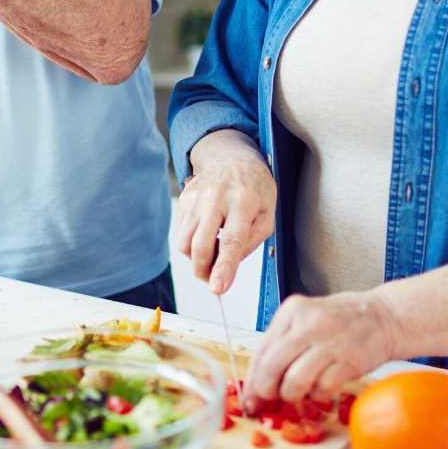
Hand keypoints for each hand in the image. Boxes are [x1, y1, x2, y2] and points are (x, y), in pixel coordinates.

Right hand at [175, 129, 275, 294]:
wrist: (233, 159)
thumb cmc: (254, 189)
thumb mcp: (267, 216)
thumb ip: (250, 243)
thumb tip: (227, 267)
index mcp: (244, 201)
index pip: (231, 241)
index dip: (224, 268)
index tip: (217, 288)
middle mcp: (216, 197)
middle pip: (201, 245)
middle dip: (204, 271)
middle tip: (212, 279)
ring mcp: (196, 197)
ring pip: (184, 242)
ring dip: (196, 259)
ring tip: (212, 254)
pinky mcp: (183, 199)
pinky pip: (180, 233)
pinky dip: (191, 244)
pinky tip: (206, 237)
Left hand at [244, 292, 401, 411]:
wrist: (382, 316)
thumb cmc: (339, 322)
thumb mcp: (305, 321)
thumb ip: (280, 347)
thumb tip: (256, 385)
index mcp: (291, 312)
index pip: (261, 351)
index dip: (252, 380)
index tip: (250, 398)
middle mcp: (308, 324)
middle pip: (272, 368)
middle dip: (267, 391)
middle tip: (273, 398)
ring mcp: (330, 342)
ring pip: (294, 382)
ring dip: (293, 395)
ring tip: (301, 392)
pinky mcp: (350, 360)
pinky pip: (322, 389)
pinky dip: (318, 396)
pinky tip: (322, 388)